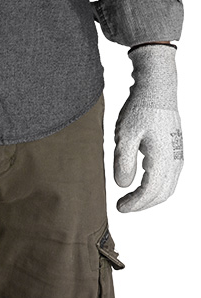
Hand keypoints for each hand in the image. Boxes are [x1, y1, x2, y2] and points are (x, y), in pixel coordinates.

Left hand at [114, 44, 182, 212]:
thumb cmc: (140, 109)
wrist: (157, 89)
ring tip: (129, 198)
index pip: (151, 191)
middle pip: (163, 193)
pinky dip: (156, 187)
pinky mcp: (175, 150)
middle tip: (123, 206)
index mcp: (163, 157)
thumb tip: (123, 185)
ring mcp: (178, 154)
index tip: (120, 208)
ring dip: (149, 197)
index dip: (135, 203)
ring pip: (168, 186)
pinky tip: (140, 184)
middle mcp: (175, 158)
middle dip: (143, 204)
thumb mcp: (124, 136)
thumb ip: (123, 162)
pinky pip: (169, 177)